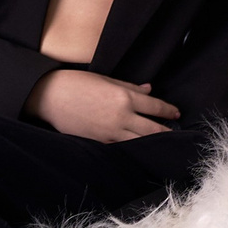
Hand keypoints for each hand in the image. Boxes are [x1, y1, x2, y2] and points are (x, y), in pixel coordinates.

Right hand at [23, 68, 181, 141]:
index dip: (168, 111)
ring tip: (163, 143)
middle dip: (166, 130)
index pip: (155, 107)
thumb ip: (130, 86)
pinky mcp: (100, 141)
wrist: (50, 96)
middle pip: (153, 128)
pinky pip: (123, 146)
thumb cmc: (77, 83)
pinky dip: (134, 147)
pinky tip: (140, 147)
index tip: (176, 113)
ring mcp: (111, 132)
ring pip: (140, 141)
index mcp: (124, 97)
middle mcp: (121, 116)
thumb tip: (149, 89)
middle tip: (175, 132)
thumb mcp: (106, 79)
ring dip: (153, 141)